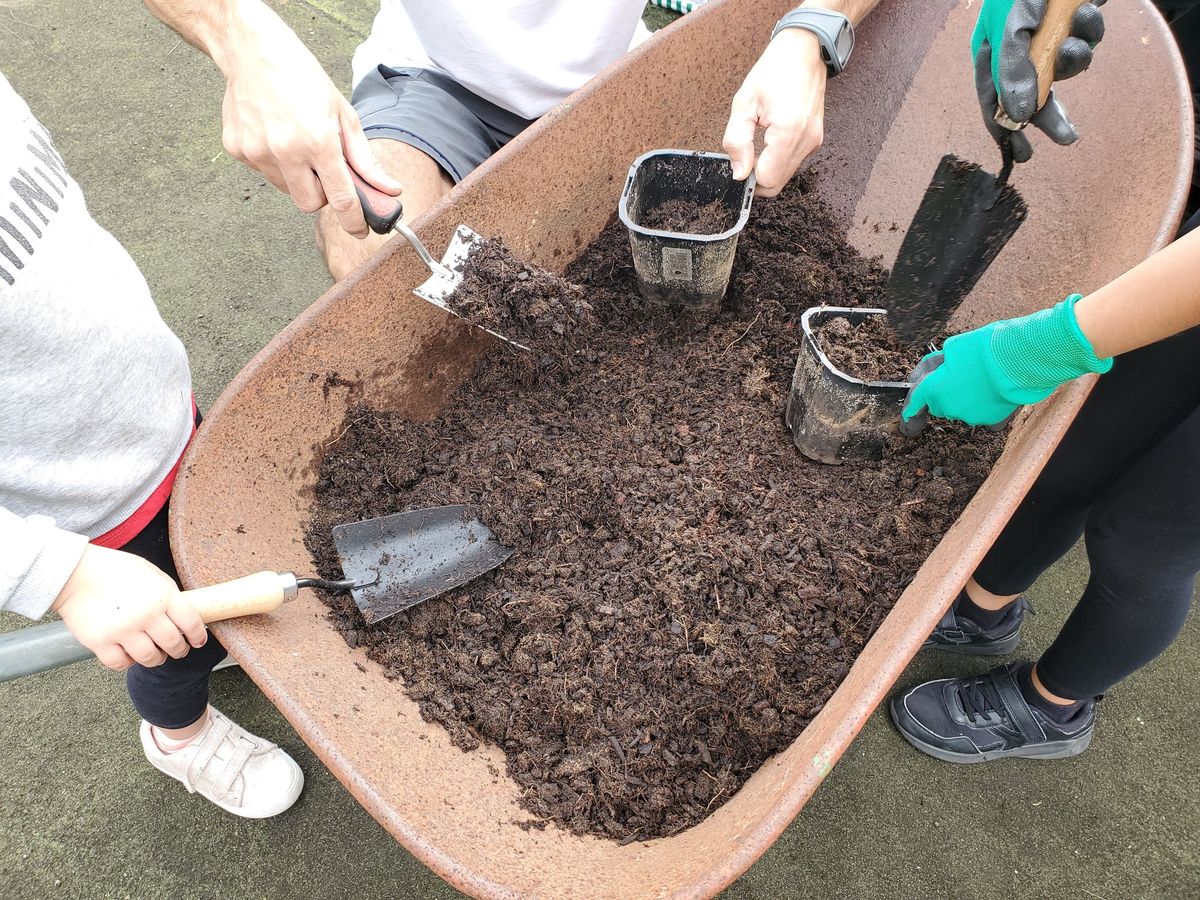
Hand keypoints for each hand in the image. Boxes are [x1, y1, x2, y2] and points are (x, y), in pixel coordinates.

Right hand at [52, 546, 206, 670]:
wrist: (75, 573)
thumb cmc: (115, 570)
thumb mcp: (151, 573)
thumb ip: (168, 594)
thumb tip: (185, 614)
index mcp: (162, 595)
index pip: (191, 623)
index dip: (198, 636)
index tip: (198, 642)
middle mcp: (146, 614)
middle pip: (173, 644)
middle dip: (179, 650)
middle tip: (178, 649)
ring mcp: (123, 630)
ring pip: (150, 658)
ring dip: (156, 659)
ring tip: (155, 654)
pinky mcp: (100, 642)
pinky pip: (121, 663)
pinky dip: (127, 662)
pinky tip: (128, 654)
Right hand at [216, 18, 400, 236]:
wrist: (252, 51)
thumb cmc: (301, 77)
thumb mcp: (343, 114)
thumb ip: (364, 158)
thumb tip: (388, 188)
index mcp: (318, 142)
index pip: (341, 200)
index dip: (354, 221)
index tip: (360, 231)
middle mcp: (286, 151)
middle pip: (311, 204)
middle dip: (323, 195)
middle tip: (324, 170)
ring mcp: (258, 152)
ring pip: (287, 190)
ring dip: (298, 178)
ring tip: (297, 143)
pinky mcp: (238, 150)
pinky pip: (265, 174)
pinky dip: (275, 164)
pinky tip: (275, 135)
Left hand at [723, 27, 827, 196]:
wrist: (804, 50)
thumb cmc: (775, 70)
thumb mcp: (744, 103)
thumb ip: (736, 141)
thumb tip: (738, 173)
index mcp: (788, 132)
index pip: (766, 180)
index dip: (748, 177)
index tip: (739, 161)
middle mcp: (806, 141)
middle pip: (777, 184)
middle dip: (757, 178)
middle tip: (744, 156)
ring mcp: (814, 141)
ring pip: (785, 176)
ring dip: (767, 168)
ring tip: (758, 142)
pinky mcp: (815, 139)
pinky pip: (793, 162)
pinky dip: (778, 160)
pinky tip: (769, 140)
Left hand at [902, 295, 1111, 426]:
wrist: (1023, 358)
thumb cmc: (987, 347)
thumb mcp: (954, 347)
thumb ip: (935, 364)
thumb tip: (923, 374)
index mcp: (935, 389)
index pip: (915, 402)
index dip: (910, 408)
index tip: (908, 417)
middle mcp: (950, 407)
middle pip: (940, 404)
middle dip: (944, 392)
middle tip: (960, 373)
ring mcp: (972, 417)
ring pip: (962, 410)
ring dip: (966, 398)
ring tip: (984, 377)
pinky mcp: (993, 421)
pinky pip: (984, 416)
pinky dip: (986, 406)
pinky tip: (995, 391)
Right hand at [973, 0, 1105, 162]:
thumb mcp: (1011, 30)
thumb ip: (1013, 72)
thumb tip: (1020, 114)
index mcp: (991, 52)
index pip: (993, 101)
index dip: (1006, 129)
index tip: (1022, 153)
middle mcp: (1018, 48)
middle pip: (1032, 94)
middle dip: (1050, 115)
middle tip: (1067, 138)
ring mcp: (1047, 35)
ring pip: (1063, 69)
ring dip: (1073, 62)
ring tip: (1075, 46)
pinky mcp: (1074, 23)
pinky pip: (1085, 41)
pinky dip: (1089, 32)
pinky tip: (1086, 14)